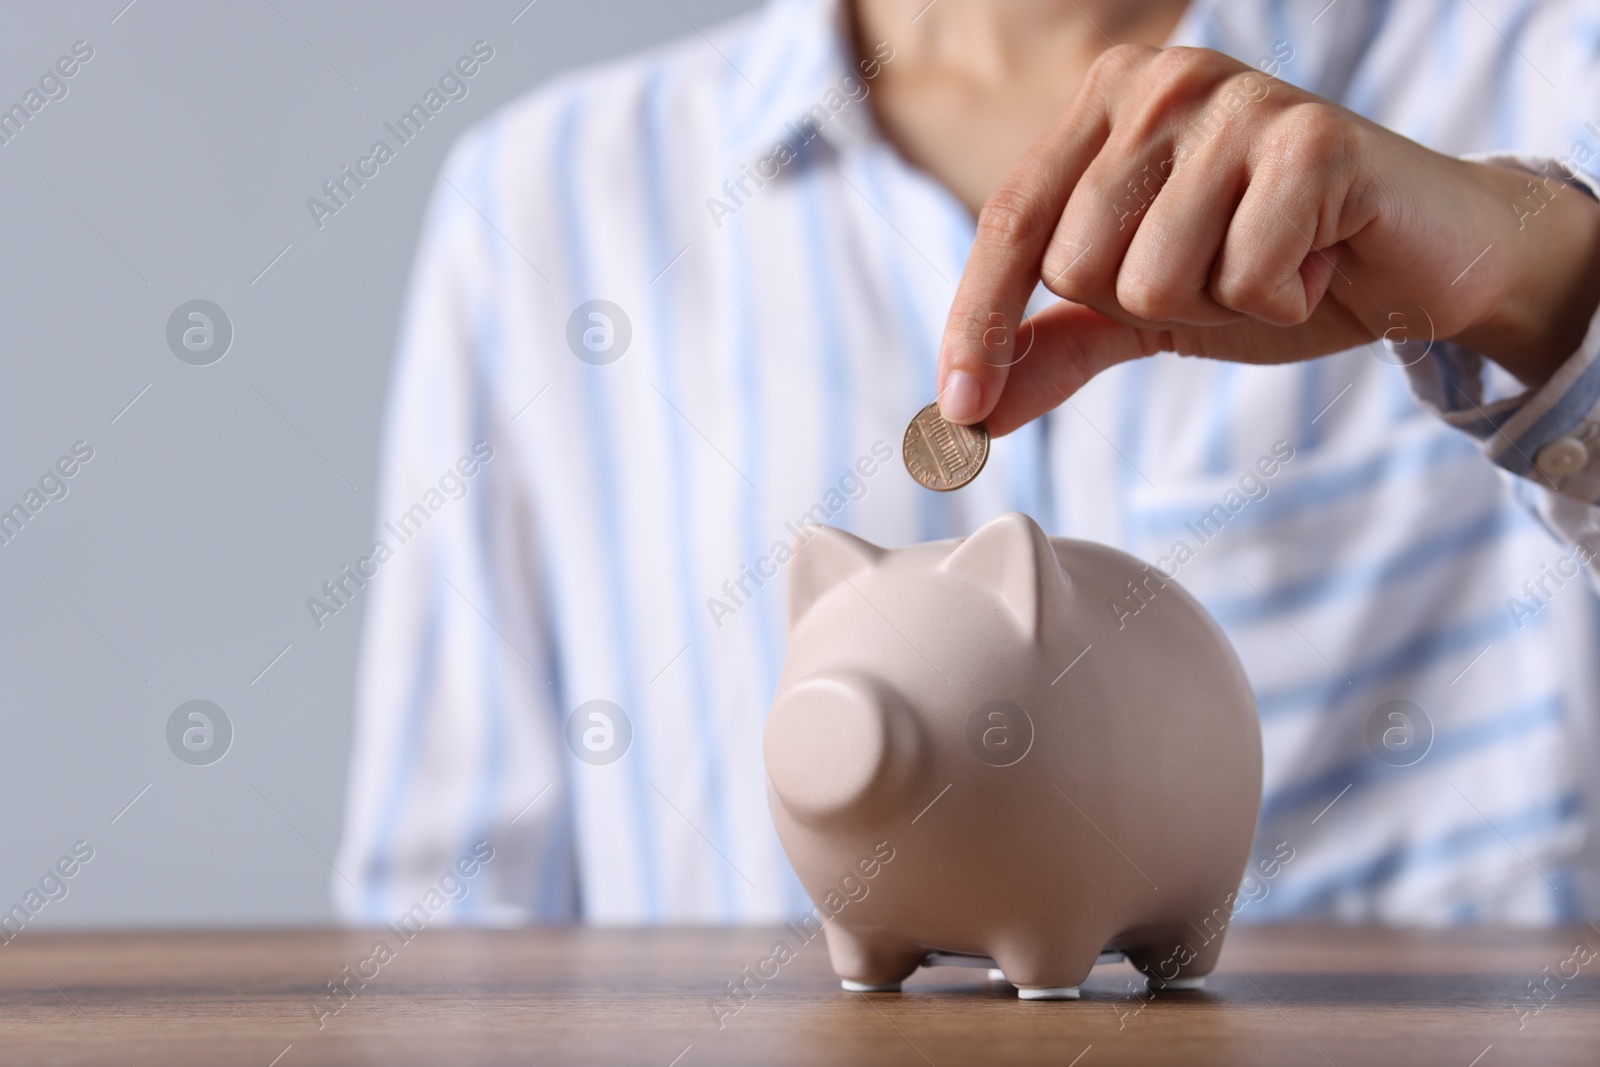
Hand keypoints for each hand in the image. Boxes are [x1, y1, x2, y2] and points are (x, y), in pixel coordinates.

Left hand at [936, 44, 1599, 435]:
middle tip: (1221, 268)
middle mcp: (1160, 83)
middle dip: (1150, 305)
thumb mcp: (1146, 311)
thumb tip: (970, 411)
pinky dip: (1283, 298)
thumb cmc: (1277, 262)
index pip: (1007, 223)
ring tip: (1272, 258)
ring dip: (1218, 305)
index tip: (961, 409)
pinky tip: (1319, 256)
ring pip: (1153, 280)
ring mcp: (1236, 100)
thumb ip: (1057, 345)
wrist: (1423, 255)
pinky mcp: (1313, 139)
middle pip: (1078, 264)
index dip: (978, 323)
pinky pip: (1243, 277)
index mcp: (1104, 103)